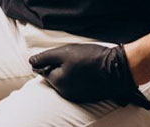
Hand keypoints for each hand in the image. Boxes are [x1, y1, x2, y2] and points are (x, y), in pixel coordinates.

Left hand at [29, 44, 149, 109]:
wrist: (118, 68)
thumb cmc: (90, 58)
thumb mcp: (64, 53)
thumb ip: (45, 57)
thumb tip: (30, 62)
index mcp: (58, 82)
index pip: (43, 71)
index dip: (48, 60)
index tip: (59, 55)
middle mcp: (66, 93)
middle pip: (54, 77)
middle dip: (58, 67)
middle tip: (72, 57)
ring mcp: (78, 96)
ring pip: (65, 81)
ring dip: (68, 72)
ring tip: (81, 63)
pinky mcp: (88, 96)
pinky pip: (76, 86)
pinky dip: (78, 78)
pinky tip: (87, 70)